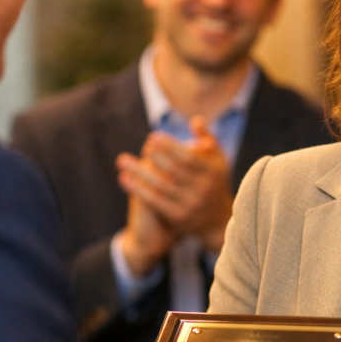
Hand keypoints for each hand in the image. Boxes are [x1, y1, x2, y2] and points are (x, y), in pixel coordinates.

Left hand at [117, 118, 234, 253]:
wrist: (218, 221)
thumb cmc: (214, 182)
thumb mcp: (218, 161)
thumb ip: (208, 139)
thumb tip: (194, 120)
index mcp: (212, 173)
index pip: (188, 158)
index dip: (169, 147)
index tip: (152, 137)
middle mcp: (203, 189)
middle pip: (174, 171)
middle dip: (156, 157)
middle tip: (143, 147)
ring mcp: (191, 205)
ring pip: (162, 186)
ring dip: (140, 172)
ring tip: (122, 160)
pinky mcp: (179, 218)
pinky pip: (155, 201)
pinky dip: (138, 189)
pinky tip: (124, 178)